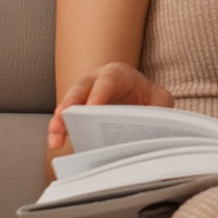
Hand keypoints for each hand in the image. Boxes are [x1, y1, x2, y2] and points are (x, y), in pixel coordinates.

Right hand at [48, 63, 174, 153]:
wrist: (138, 99)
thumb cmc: (146, 97)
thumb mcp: (159, 99)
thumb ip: (161, 109)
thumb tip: (163, 130)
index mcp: (117, 74)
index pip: (107, 80)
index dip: (99, 93)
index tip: (92, 107)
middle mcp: (95, 82)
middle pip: (79, 90)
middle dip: (69, 105)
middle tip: (62, 120)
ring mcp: (83, 97)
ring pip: (67, 106)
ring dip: (59, 122)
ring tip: (54, 139)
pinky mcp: (77, 114)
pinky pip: (66, 121)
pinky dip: (60, 132)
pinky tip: (56, 143)